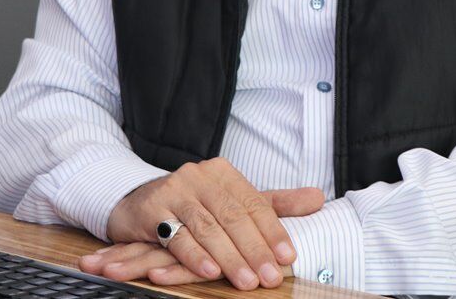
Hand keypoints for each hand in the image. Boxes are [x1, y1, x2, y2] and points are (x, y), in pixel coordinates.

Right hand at [99, 159, 323, 289]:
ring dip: (228, 258)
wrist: (137, 202)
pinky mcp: (152, 209)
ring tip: (246, 282)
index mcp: (223, 173)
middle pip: (233, 216)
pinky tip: (209, 272)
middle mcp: (199, 176)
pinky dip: (194, 256)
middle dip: (254, 250)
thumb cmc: (193, 207)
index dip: (273, 231)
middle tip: (271, 278)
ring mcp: (174, 191)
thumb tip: (319, 198)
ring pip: (208, 228)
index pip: (255, 203)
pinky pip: (177, 236)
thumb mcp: (233, 202)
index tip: (289, 258)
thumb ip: (274, 204)